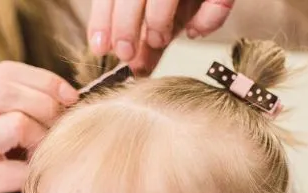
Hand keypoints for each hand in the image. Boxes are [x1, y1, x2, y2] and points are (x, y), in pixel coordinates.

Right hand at [0, 61, 77, 192]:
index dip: (46, 81)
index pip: (6, 72)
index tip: (71, 97)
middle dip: (46, 107)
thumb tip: (65, 95)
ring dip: (42, 139)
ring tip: (40, 153)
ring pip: (16, 125)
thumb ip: (11, 105)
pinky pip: (21, 170)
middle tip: (58, 128)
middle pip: (9, 92)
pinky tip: (34, 175)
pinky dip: (37, 171)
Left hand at [87, 0, 234, 72]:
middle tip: (125, 53)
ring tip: (158, 40)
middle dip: (125, 24)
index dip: (103, 18)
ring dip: (158, 20)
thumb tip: (134, 66)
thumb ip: (146, 34)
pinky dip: (206, 19)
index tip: (100, 48)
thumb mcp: (159, 11)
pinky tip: (194, 32)